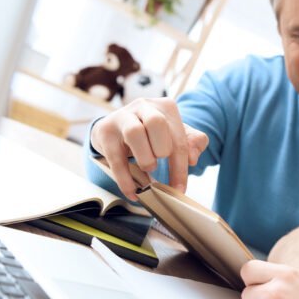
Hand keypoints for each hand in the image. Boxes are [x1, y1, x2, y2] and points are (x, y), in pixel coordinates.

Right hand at [90, 97, 208, 200]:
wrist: (117, 128)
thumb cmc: (152, 133)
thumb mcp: (175, 135)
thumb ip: (192, 143)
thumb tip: (193, 158)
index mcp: (165, 107)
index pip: (178, 137)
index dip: (180, 166)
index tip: (180, 189)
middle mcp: (143, 106)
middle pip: (157, 123)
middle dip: (162, 148)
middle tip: (159, 164)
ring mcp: (122, 116)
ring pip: (134, 132)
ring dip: (144, 157)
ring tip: (147, 169)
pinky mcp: (105, 131)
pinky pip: (115, 157)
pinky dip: (125, 179)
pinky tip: (133, 192)